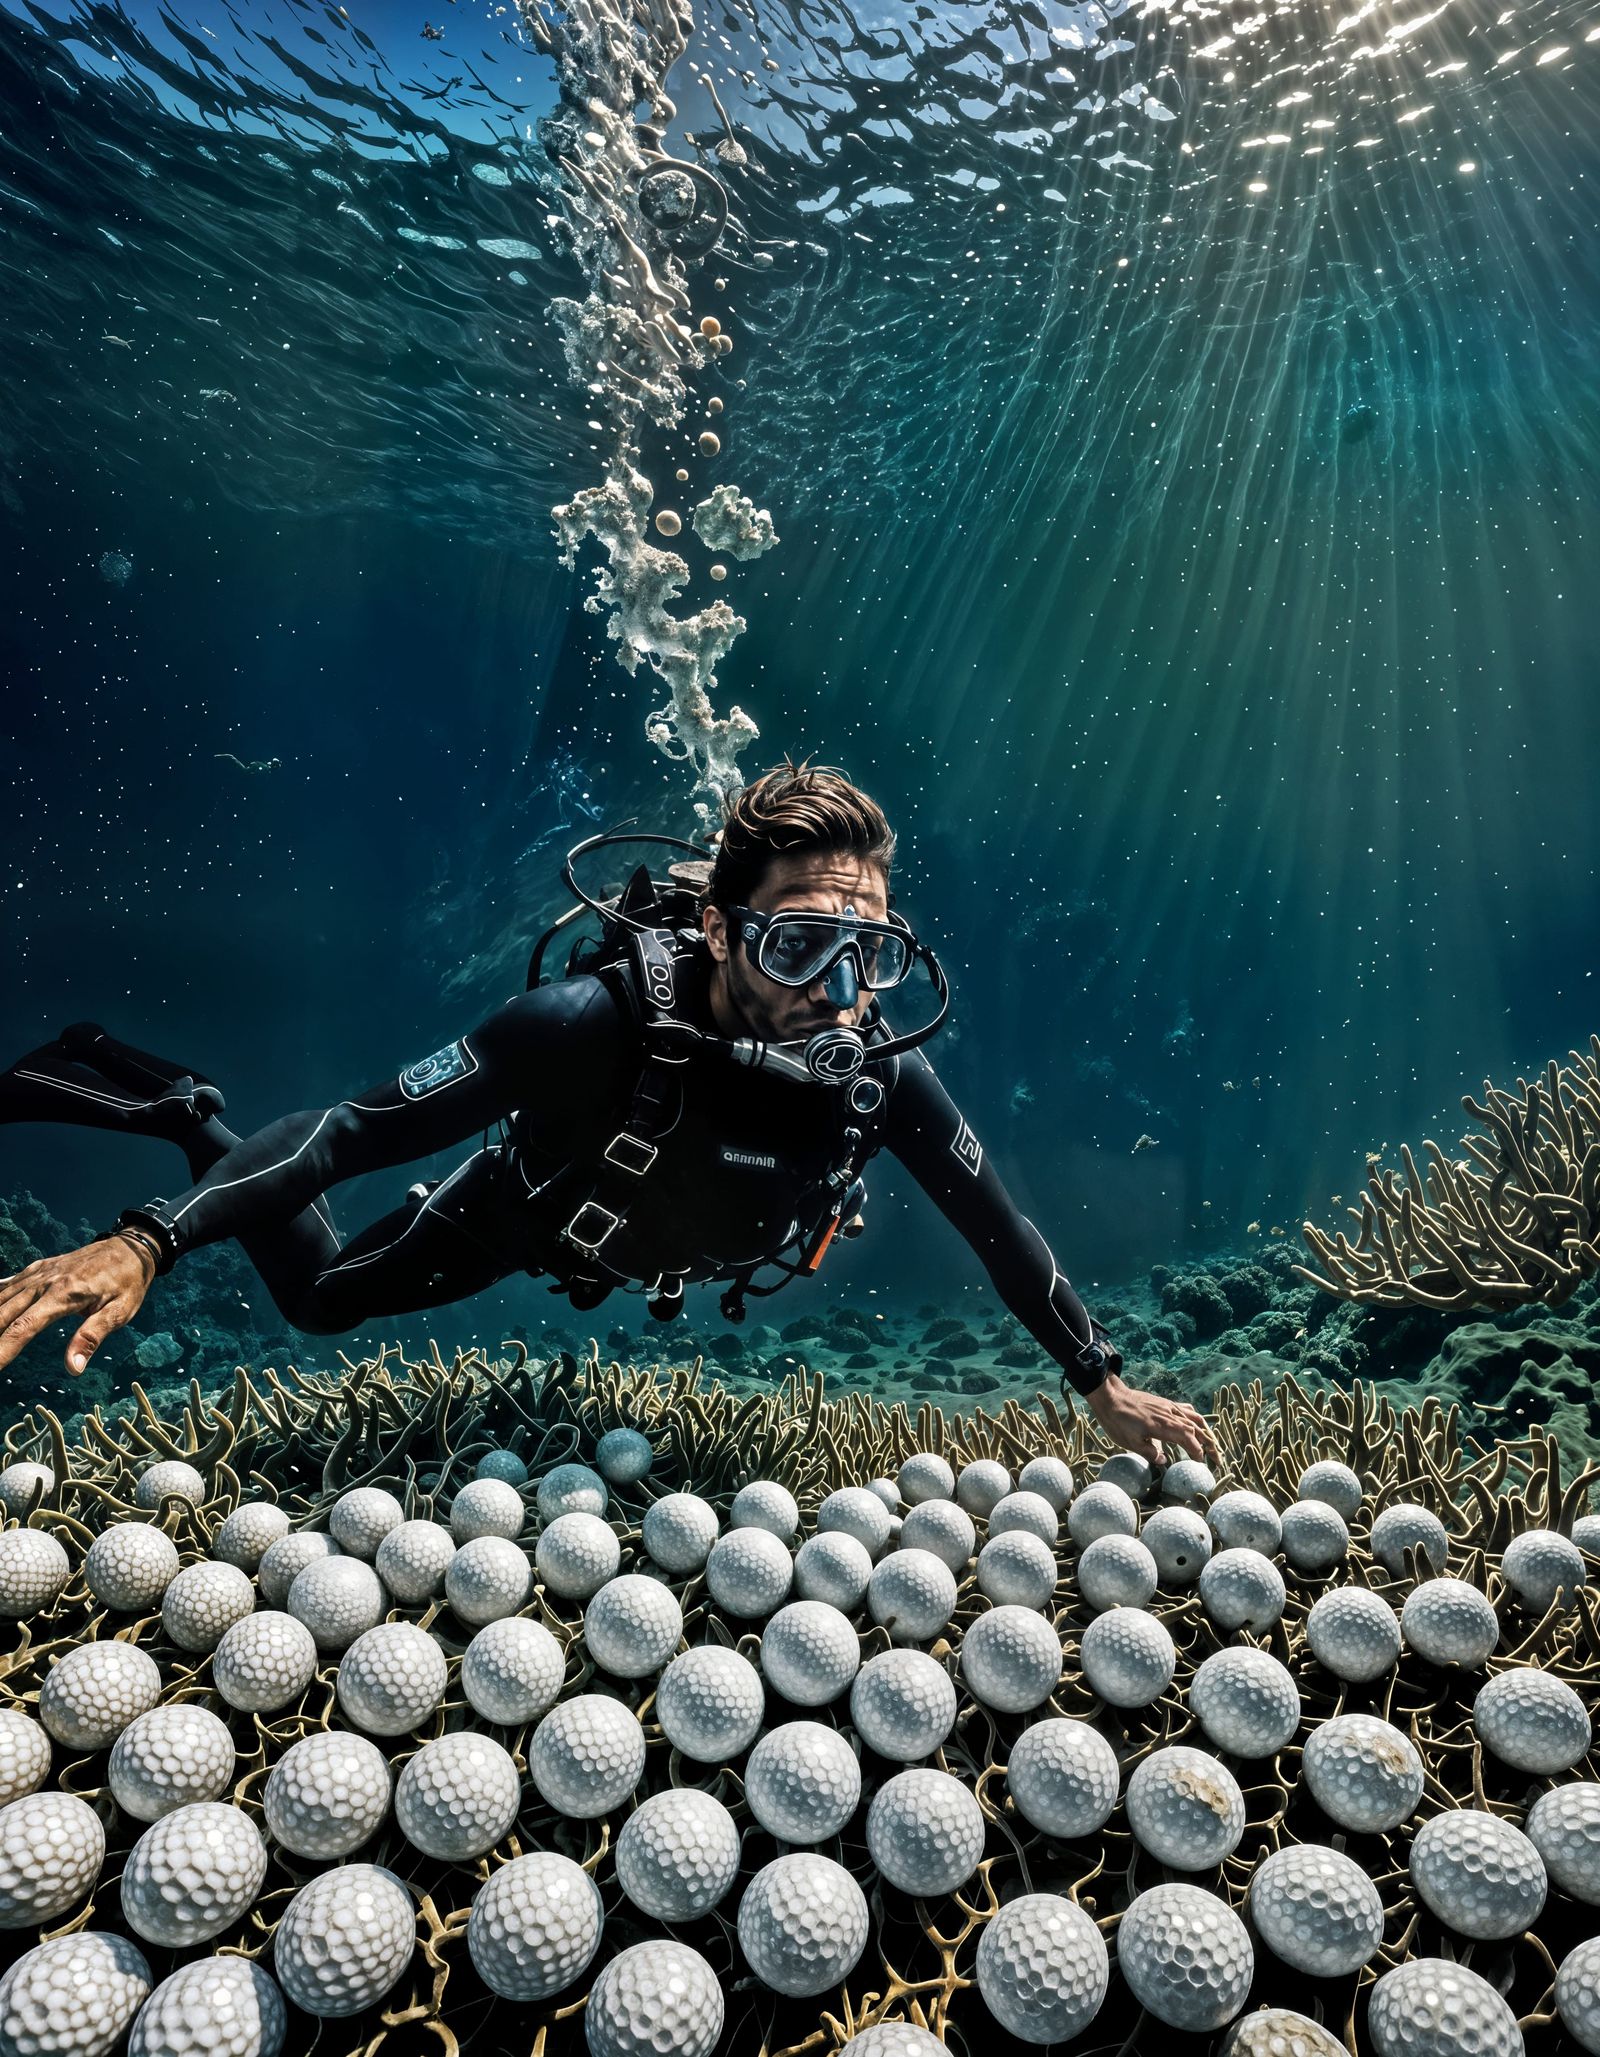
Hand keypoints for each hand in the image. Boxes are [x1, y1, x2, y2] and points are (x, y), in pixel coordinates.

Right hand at [0, 1235, 154, 1376]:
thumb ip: (93, 1337)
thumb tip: (73, 1368)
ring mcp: (37, 1273)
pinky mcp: (37, 1269)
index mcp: (63, 1294)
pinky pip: (7, 1285)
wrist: (130, 1247)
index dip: (2, 1350)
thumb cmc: (127, 1282)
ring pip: (0, 1299)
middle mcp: (43, 1281)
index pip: (24, 1327)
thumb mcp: (120, 1312)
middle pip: (2, 1313)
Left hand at [1085, 1372, 1215, 1465]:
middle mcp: (1170, 1415)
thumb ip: (1150, 1452)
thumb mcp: (1130, 1443)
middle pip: (1197, 1429)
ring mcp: (1169, 1407)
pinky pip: (1186, 1409)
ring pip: (1195, 1418)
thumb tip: (1164, 1460)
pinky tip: (1196, 1424)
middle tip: (1217, 1459)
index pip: (1189, 1439)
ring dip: (1206, 1431)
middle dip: (1209, 1445)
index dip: (1198, 1451)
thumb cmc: (1118, 1421)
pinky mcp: (1165, 1403)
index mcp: (1163, 1427)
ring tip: (1212, 1444)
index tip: (1202, 1462)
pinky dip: (1195, 1418)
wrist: (1111, 1397)